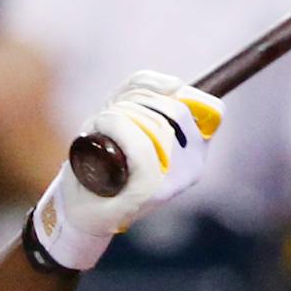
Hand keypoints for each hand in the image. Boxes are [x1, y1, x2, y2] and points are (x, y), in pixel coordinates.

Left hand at [26, 71, 221, 270]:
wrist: (79, 206)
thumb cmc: (103, 158)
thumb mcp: (124, 112)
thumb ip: (146, 88)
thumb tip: (174, 84)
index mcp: (197, 150)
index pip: (212, 108)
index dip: (179, 92)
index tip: (145, 99)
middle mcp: (194, 167)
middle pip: (176, 108)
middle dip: (137, 99)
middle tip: (112, 114)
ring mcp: (173, 182)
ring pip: (155, 123)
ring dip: (118, 112)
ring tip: (101, 126)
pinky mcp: (149, 191)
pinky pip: (139, 145)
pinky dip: (115, 126)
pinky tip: (99, 126)